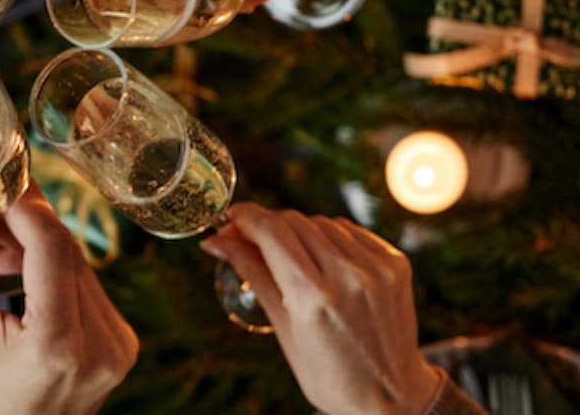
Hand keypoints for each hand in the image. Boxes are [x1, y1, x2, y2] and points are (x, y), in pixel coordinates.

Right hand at [0, 185, 137, 414]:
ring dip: (41, 244)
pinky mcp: (121, 347)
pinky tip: (22, 266)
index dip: (27, 206)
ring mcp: (119, 349)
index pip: (54, 248)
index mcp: (60, 345)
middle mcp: (103, 347)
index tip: (1, 180)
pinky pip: (89, 288)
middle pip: (69, 253)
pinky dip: (56, 270)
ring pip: (81, 265)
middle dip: (28, 222)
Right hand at [200, 204, 441, 414]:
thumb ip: (252, 274)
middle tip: (248, 237)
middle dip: (265, 224)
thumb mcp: (282, 328)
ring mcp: (376, 267)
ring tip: (288, 255)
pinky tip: (320, 256)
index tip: (230, 218)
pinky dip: (328, 236)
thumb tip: (217, 241)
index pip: (271, 231)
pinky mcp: (396, 263)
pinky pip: (350, 231)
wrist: (390, 395)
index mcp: (313, 297)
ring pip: (321, 222)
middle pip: (293, 221)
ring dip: (297, 230)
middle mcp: (347, 275)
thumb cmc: (328, 372)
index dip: (245, 217)